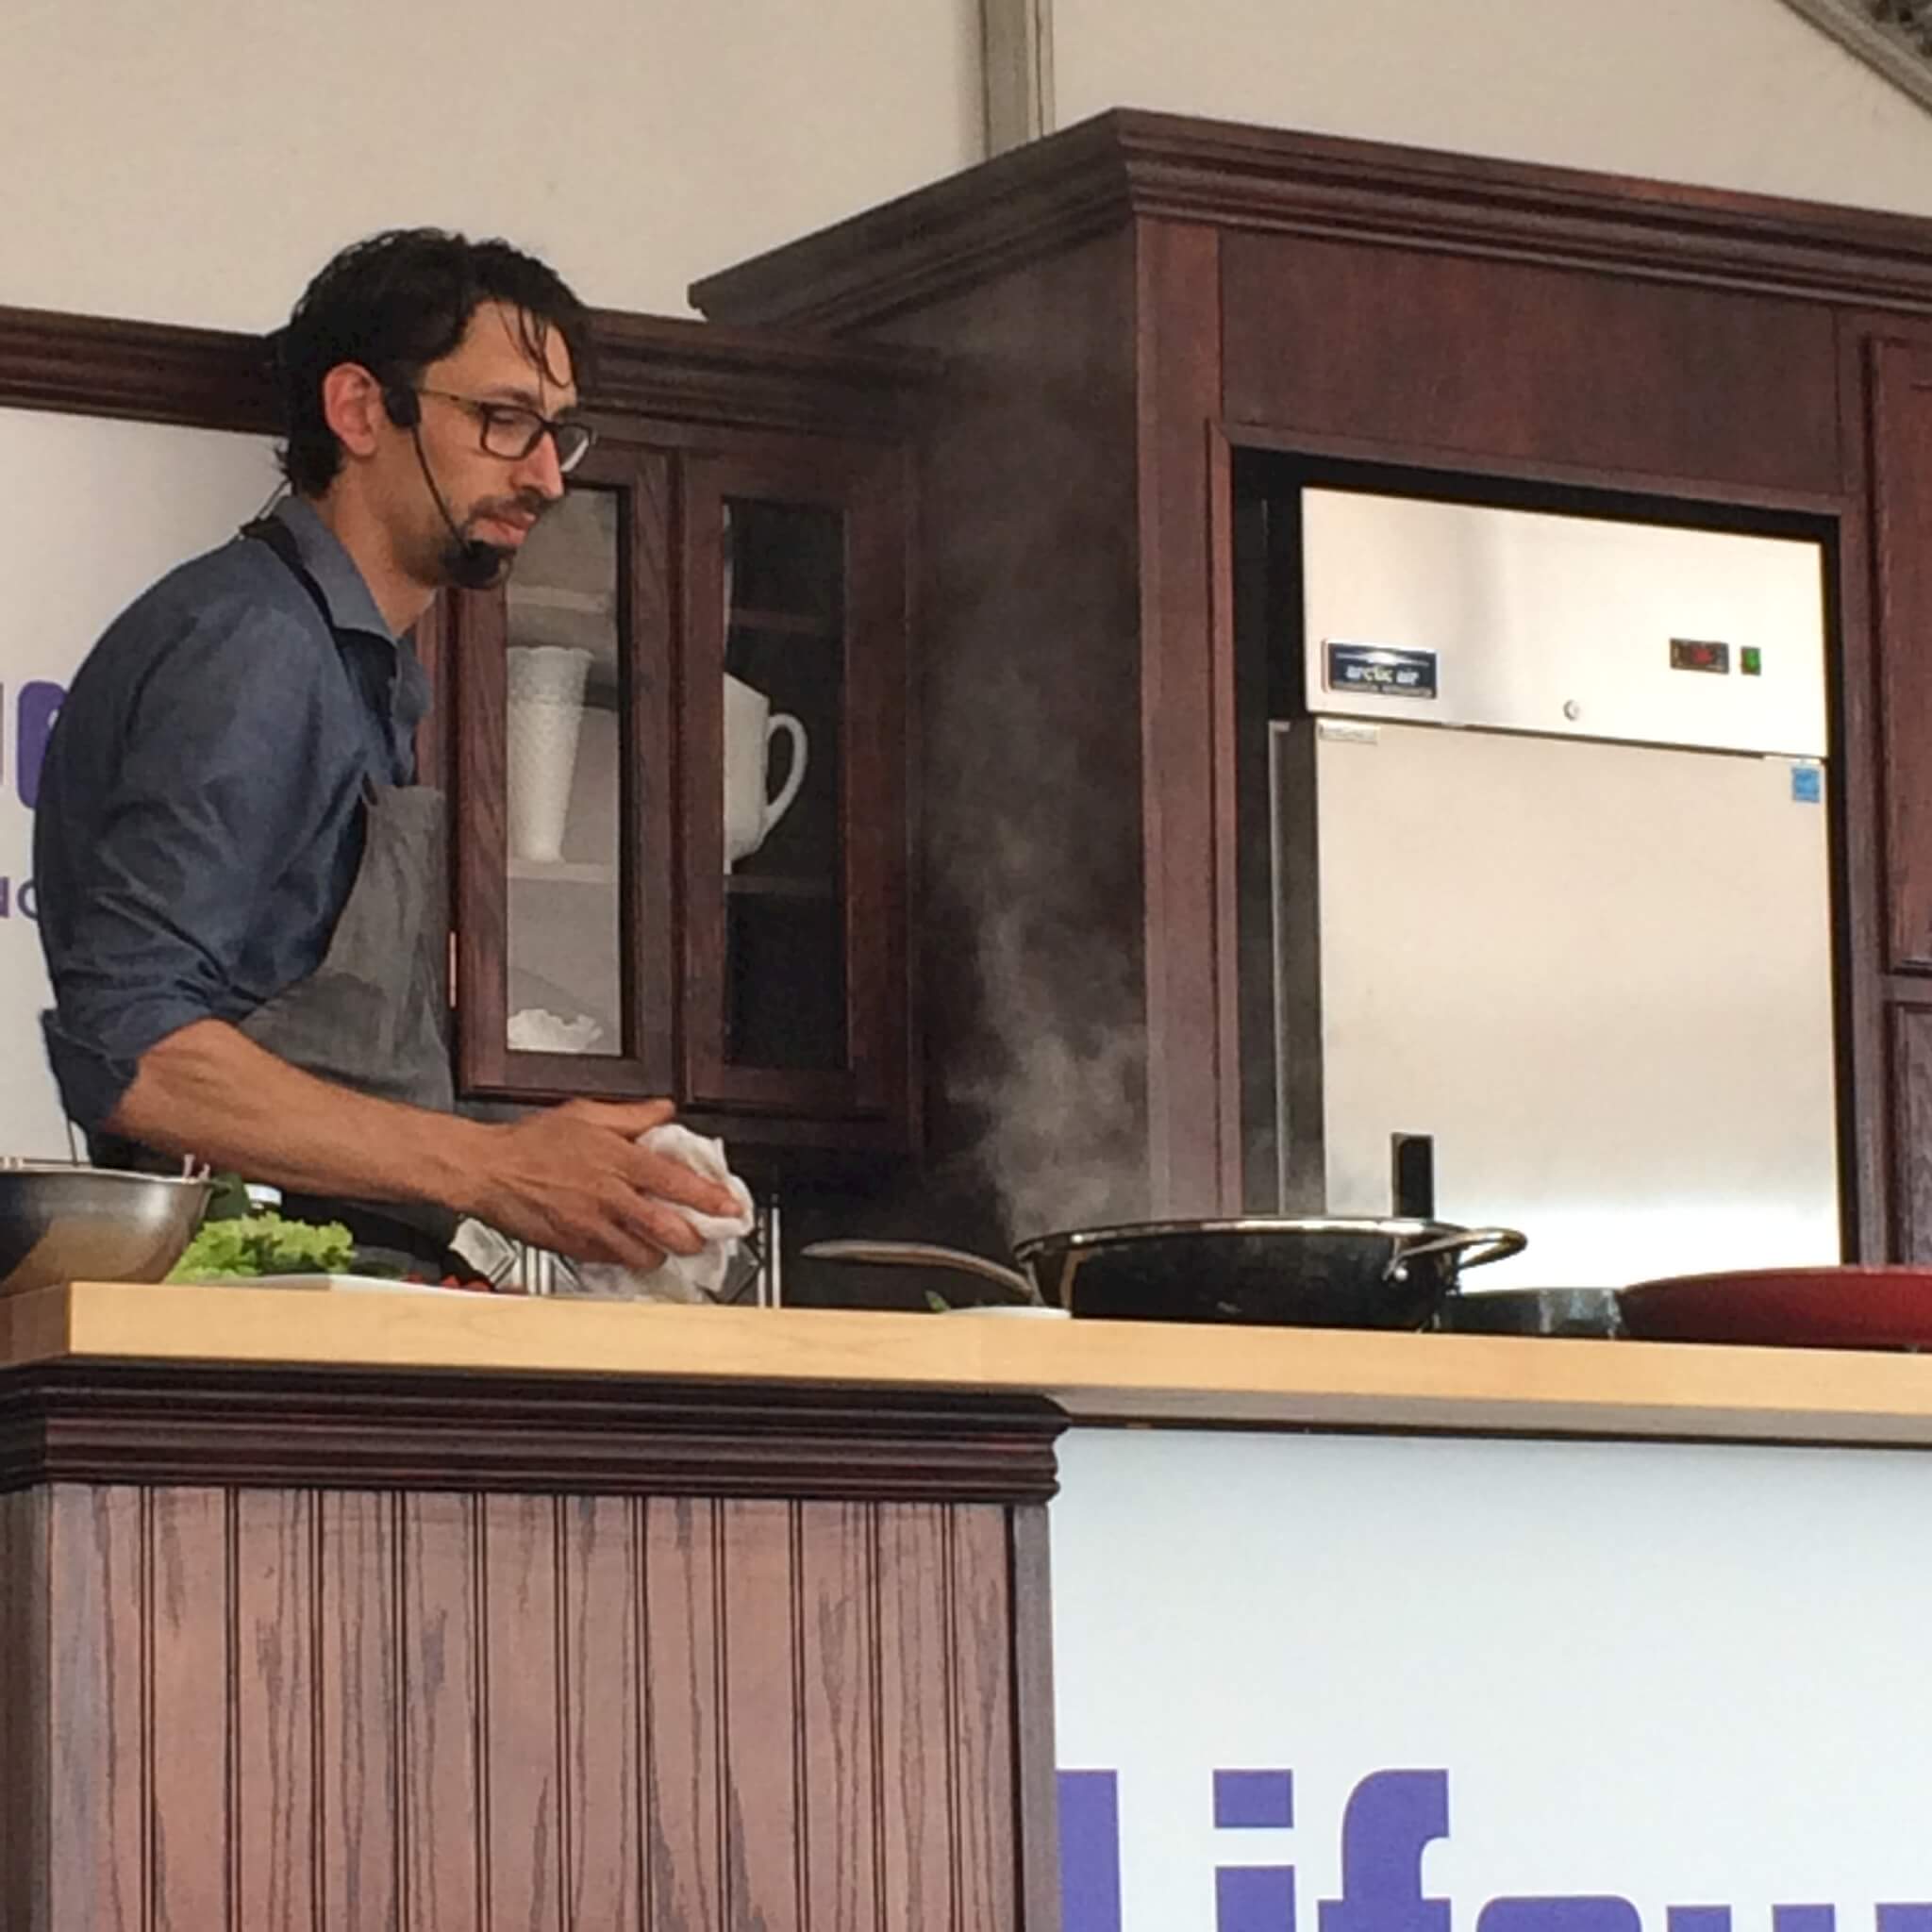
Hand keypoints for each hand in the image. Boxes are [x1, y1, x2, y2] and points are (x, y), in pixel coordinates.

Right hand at [465, 1098, 744, 1269]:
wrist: (488, 1171)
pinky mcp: (575, 1248)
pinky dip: (631, 1257)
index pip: (677, 1182)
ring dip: (664, 1252)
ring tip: (671, 1242)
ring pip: (644, 1254)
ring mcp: (592, 1227)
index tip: (732, 1208)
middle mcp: (609, 1198)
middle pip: (667, 1229)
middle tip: (706, 1235)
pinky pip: (614, 1261)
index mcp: (617, 1161)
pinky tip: (635, 1246)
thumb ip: (633, 1115)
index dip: (710, 1198)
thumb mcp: (586, 1113)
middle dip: (695, 1238)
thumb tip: (665, 1110)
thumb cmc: (531, 1142)